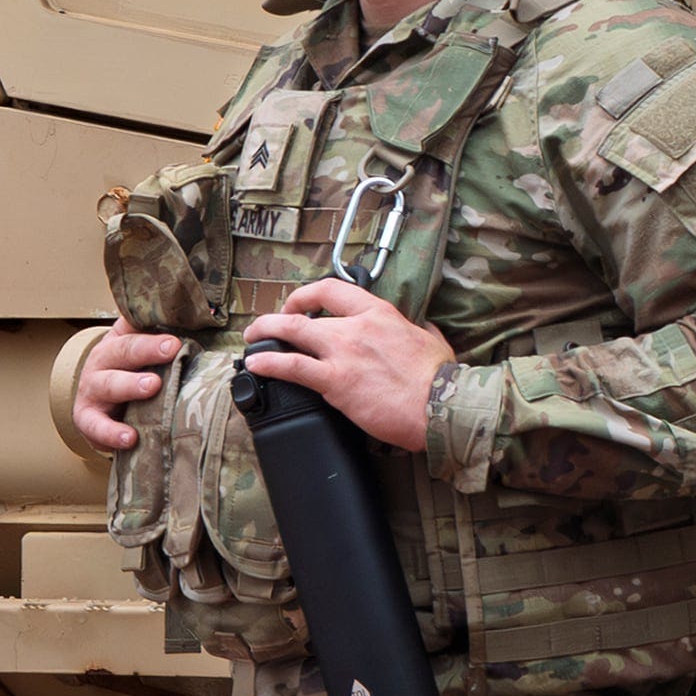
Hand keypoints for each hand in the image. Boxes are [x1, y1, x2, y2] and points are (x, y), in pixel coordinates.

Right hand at [70, 327, 182, 456]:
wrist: (95, 405)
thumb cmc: (128, 376)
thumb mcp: (140, 353)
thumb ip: (161, 338)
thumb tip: (197, 322)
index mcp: (117, 342)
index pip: (133, 329)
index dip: (154, 333)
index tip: (176, 338)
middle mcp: (102, 362)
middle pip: (121, 351)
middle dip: (146, 350)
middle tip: (171, 349)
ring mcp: (92, 390)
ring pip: (108, 385)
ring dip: (130, 385)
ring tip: (152, 386)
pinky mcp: (87, 419)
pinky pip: (96, 426)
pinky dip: (111, 432)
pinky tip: (129, 437)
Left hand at [241, 276, 457, 453]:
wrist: (445, 407)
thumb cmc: (442, 379)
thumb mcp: (434, 341)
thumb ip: (420, 330)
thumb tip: (422, 327)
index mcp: (379, 314)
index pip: (332, 288)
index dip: (307, 294)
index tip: (298, 304)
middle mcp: (356, 328)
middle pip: (303, 313)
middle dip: (277, 318)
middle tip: (265, 327)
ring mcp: (343, 353)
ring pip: (290, 332)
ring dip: (263, 334)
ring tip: (250, 341)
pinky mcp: (336, 381)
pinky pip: (292, 367)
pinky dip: (268, 364)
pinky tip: (256, 365)